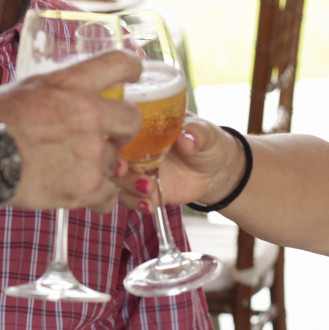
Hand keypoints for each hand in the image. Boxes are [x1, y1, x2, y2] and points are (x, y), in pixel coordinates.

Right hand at [0, 50, 142, 213]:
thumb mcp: (27, 87)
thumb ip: (56, 88)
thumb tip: (66, 89)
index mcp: (73, 83)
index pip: (121, 63)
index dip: (132, 69)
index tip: (133, 75)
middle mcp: (89, 114)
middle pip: (132, 118)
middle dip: (123, 128)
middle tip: (109, 135)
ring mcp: (91, 151)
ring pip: (116, 160)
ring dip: (99, 165)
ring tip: (72, 168)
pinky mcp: (86, 185)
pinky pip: (109, 194)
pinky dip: (98, 196)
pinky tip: (82, 192)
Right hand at [119, 115, 244, 212]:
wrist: (216, 171)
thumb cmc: (208, 142)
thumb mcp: (205, 133)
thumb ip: (195, 134)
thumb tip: (186, 138)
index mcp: (144, 124)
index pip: (121, 127)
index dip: (114, 136)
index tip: (119, 147)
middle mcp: (135, 146)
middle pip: (112, 154)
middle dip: (116, 165)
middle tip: (126, 171)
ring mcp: (137, 168)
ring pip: (117, 178)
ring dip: (129, 186)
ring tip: (149, 190)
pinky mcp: (143, 189)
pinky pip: (128, 197)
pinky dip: (136, 202)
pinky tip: (150, 204)